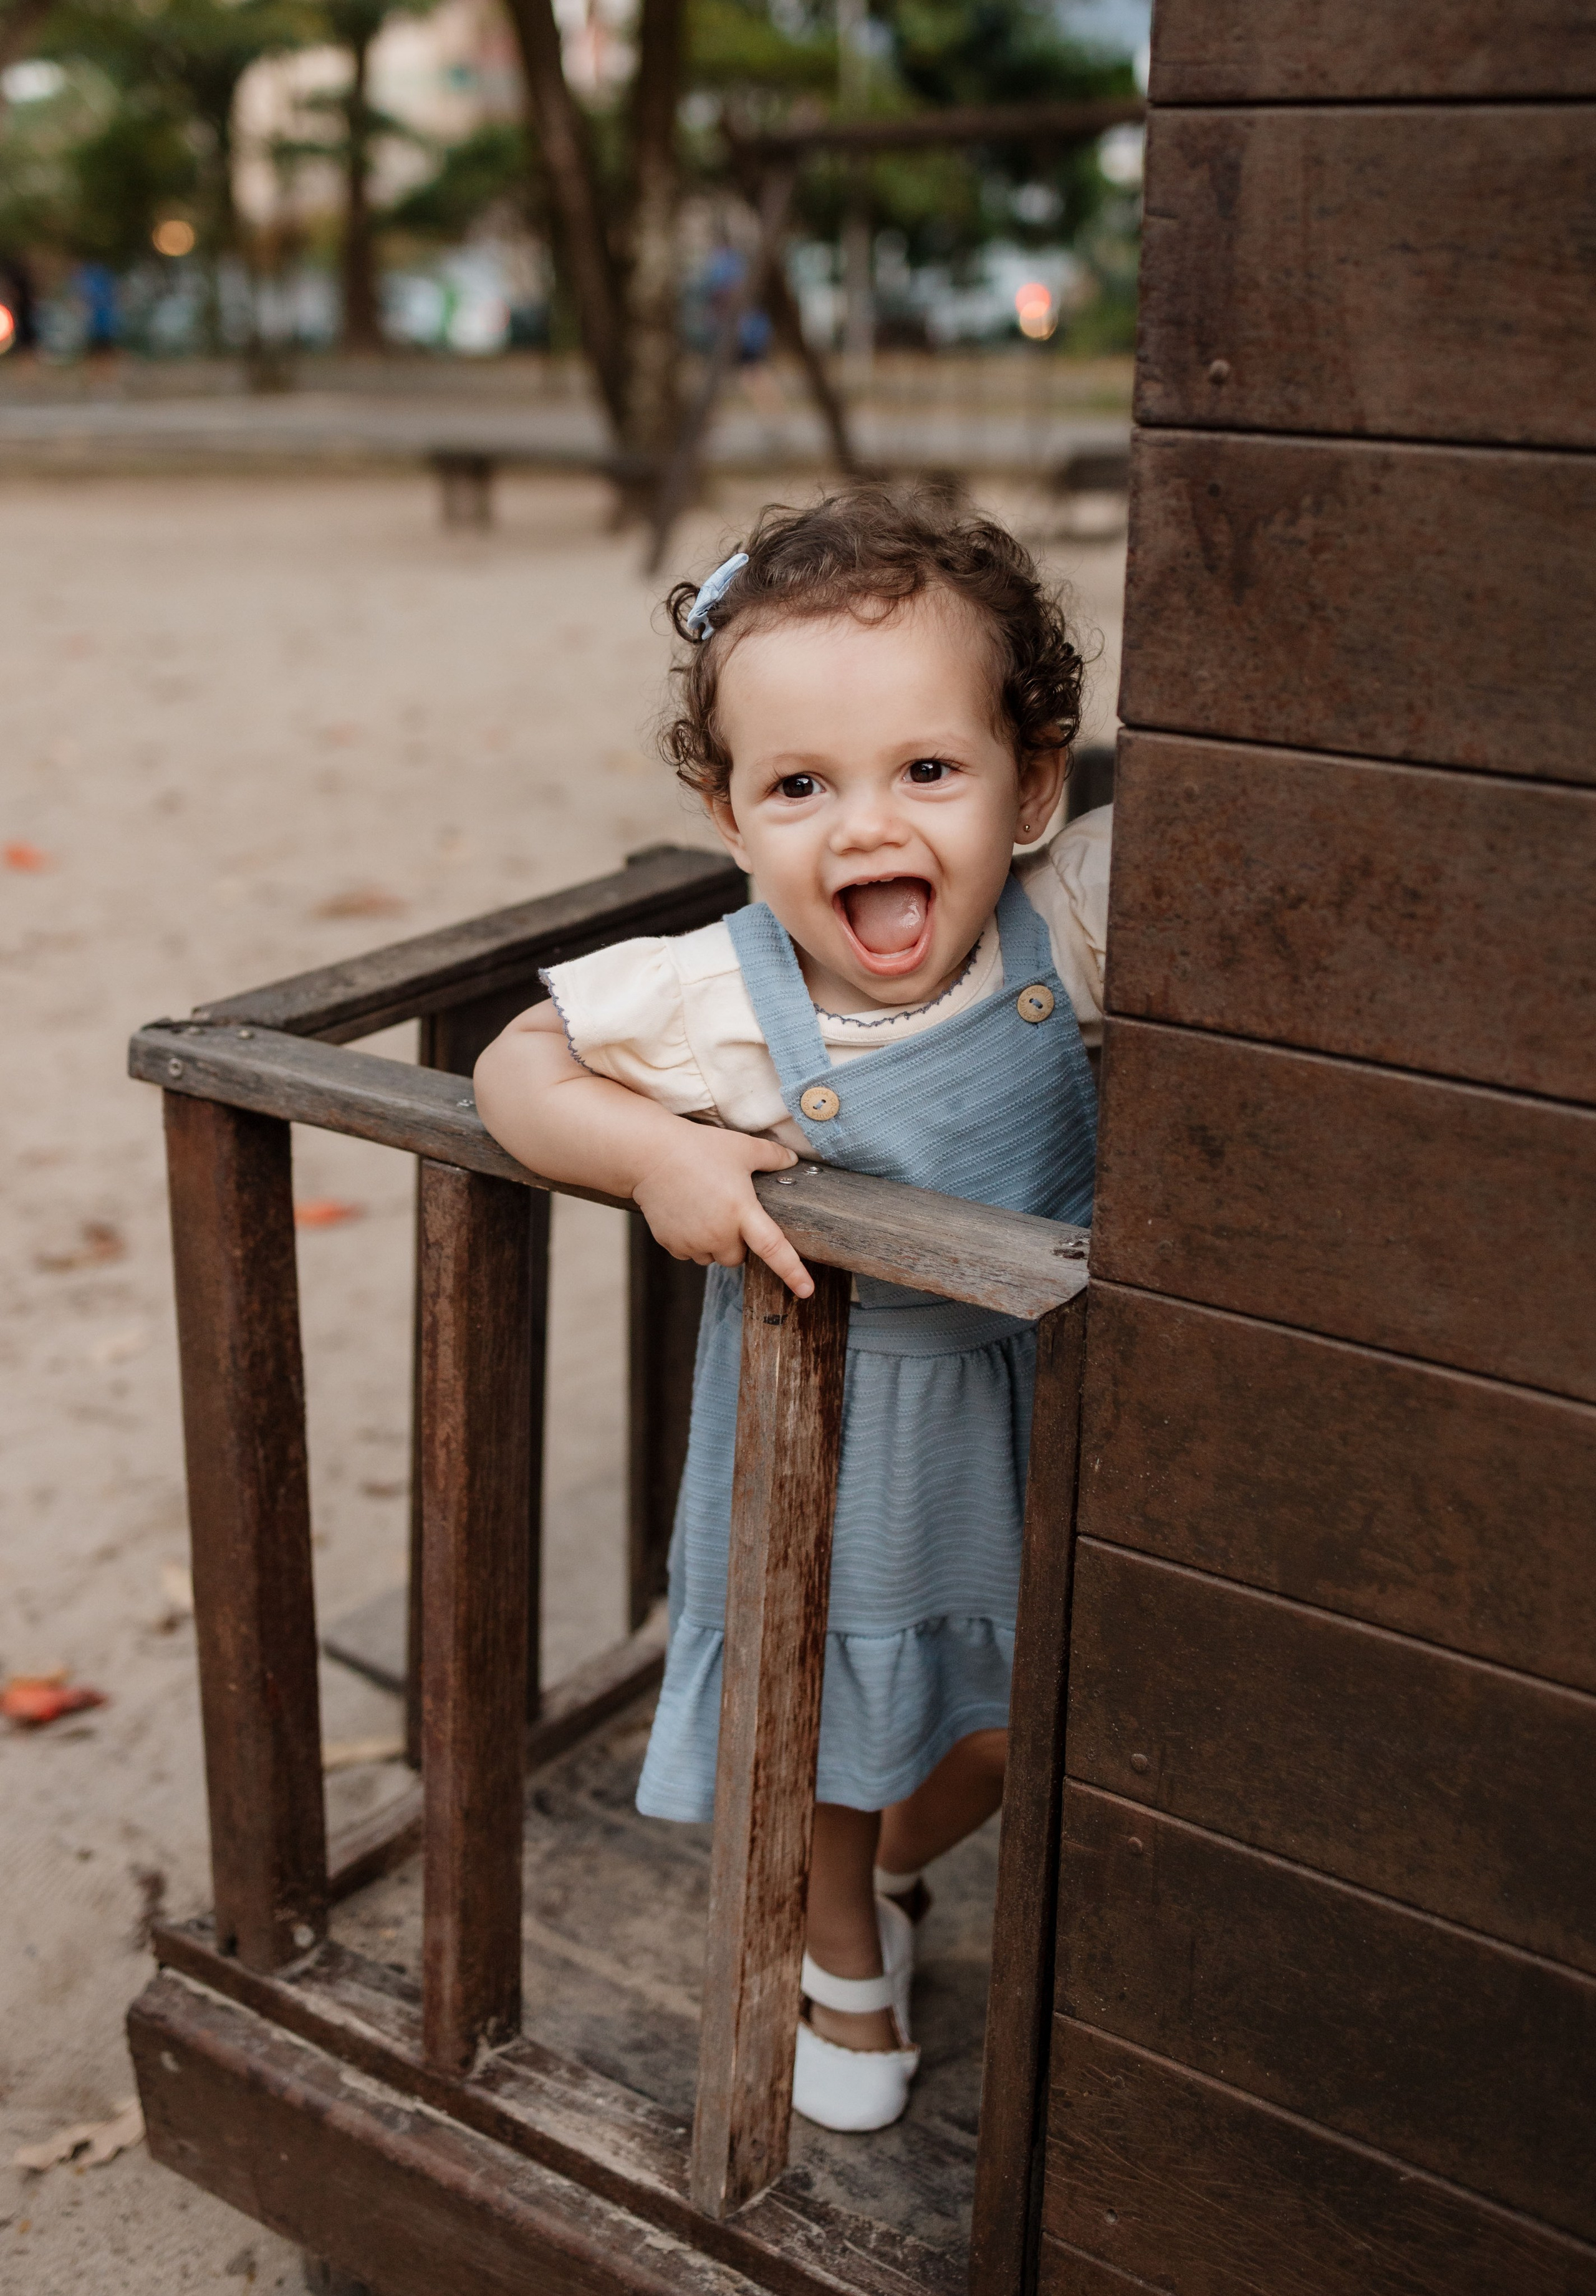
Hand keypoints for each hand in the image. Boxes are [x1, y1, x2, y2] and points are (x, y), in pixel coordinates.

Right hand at [632, 1127, 813, 1296]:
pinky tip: (687, 1214)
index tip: (807, 1291)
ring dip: (715, 1244)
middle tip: (728, 1212)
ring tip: (705, 1210)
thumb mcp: (742, 1147)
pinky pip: (690, 1254)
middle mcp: (718, 1233)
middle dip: (738, 1242)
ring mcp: (693, 1242)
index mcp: (742, 1211)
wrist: (650, 1156)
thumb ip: (773, 1156)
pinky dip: (692, 1242)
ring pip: (713, 1257)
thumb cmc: (699, 1148)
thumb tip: (794, 1161)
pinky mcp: (672, 1245)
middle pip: (738, 1257)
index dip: (793, 1271)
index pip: (773, 1248)